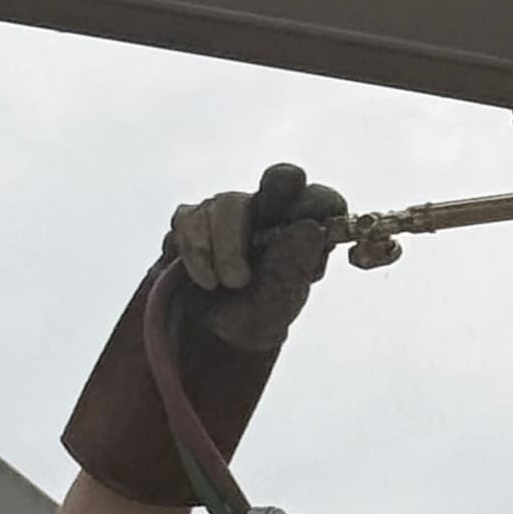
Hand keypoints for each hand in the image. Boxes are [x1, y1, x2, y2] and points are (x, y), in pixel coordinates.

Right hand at [169, 163, 340, 350]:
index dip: (318, 204)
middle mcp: (270, 211)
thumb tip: (309, 226)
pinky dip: (197, 253)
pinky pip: (190, 219)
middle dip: (276, 193)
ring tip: (230, 283)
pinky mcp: (191, 218)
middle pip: (281, 179)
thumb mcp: (279, 301)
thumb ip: (294, 266)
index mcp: (303, 231)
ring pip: (228, 202)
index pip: (322, 200)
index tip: (307, 225)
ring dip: (227, 249)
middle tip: (267, 228)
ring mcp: (230, 210)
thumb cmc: (255, 314)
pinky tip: (206, 279)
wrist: (208, 335)